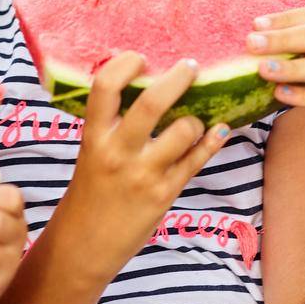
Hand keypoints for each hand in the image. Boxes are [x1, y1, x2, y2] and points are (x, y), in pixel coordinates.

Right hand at [54, 52, 231, 281]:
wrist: (83, 245)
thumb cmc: (90, 193)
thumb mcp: (92, 152)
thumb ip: (113, 125)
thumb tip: (146, 85)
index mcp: (94, 136)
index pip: (105, 86)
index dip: (125, 63)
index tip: (140, 58)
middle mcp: (117, 152)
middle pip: (152, 102)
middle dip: (178, 77)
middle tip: (190, 66)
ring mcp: (143, 174)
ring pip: (183, 130)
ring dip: (196, 118)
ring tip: (194, 119)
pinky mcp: (164, 194)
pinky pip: (196, 160)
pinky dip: (213, 140)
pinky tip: (220, 130)